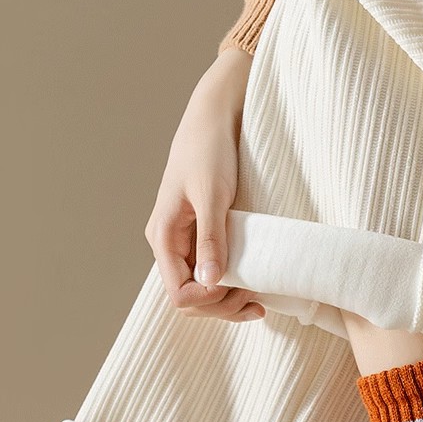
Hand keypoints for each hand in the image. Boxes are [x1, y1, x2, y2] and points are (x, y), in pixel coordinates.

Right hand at [144, 48, 266, 323]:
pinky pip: (210, 271)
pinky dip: (231, 283)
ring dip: (226, 300)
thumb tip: (208, 282)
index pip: (178, 294)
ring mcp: (184, 240)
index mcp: (164, 236)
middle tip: (257, 299)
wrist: (214, 115)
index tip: (240, 290)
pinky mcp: (200, 233)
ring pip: (200, 289)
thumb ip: (210, 238)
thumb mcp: (212, 194)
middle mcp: (169, 243)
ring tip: (258, 296)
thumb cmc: (209, 148)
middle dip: (220, 306)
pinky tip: (254, 283)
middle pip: (188, 297)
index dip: (207, 302)